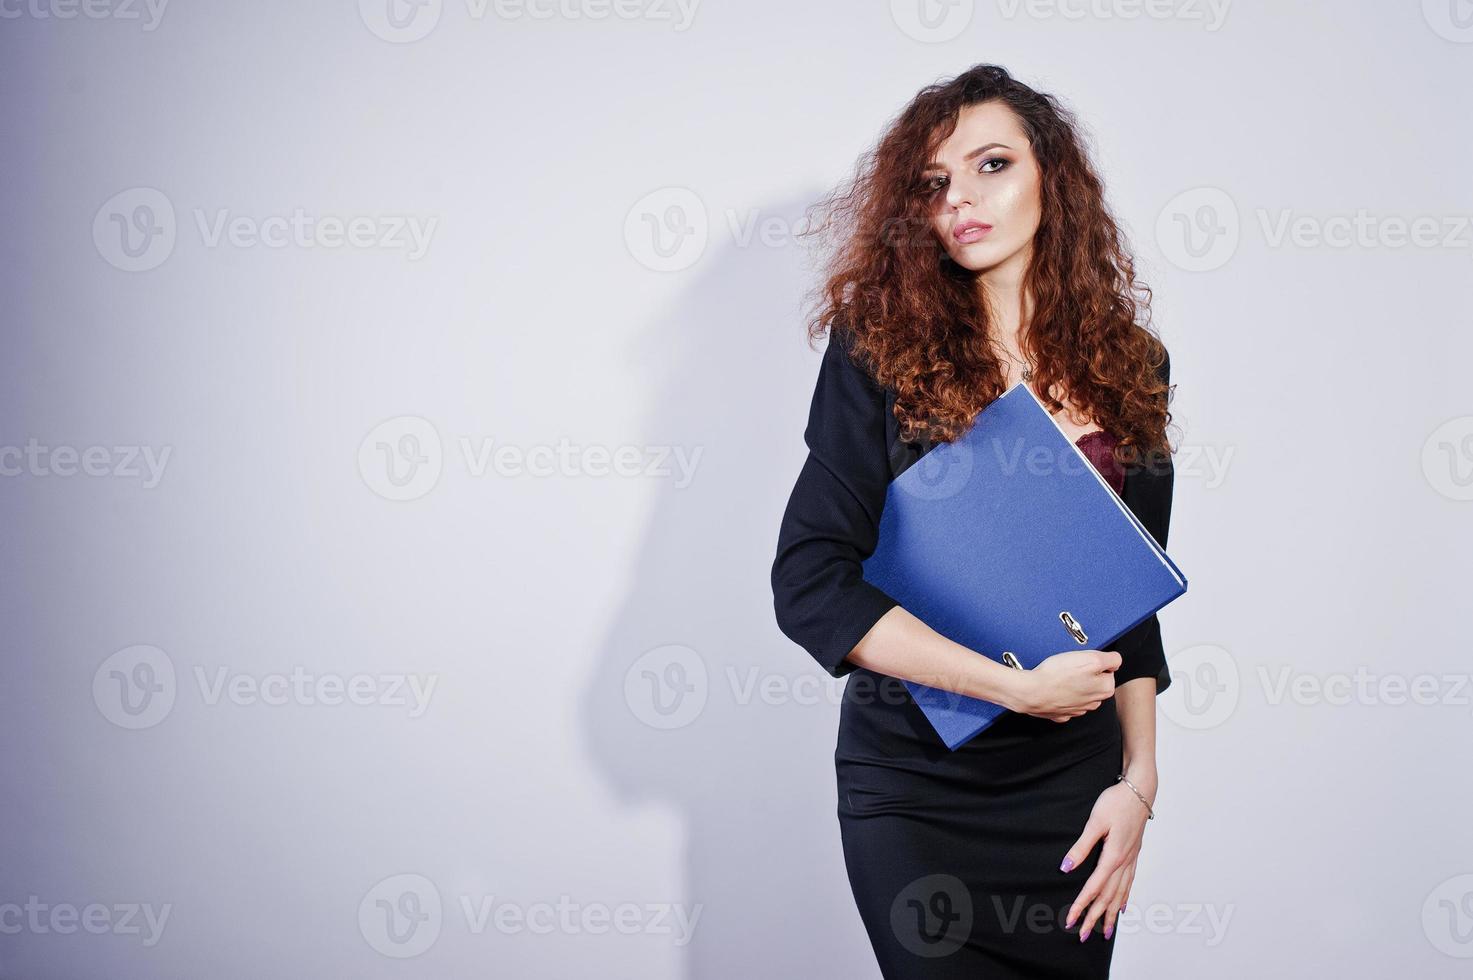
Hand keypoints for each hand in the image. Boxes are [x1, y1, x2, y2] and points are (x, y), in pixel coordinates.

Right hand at [1010, 649, 1118, 722]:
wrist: (1031, 692)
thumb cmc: (1057, 675)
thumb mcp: (1091, 658)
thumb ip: (1111, 659)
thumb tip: (1116, 661)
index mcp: (1104, 689)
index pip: (1108, 670)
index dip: (1094, 662)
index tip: (1082, 661)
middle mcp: (1093, 702)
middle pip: (1094, 682)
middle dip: (1085, 673)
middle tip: (1070, 667)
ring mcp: (1077, 710)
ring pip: (1080, 692)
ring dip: (1073, 684)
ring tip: (1060, 676)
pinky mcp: (1061, 712)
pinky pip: (1065, 701)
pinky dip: (1061, 695)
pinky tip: (1054, 688)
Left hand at [1058, 772, 1156, 941]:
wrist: (1140, 790)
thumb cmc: (1117, 802)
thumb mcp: (1095, 822)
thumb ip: (1081, 847)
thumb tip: (1066, 868)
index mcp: (1113, 856)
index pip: (1094, 887)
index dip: (1082, 905)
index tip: (1071, 920)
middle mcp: (1124, 862)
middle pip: (1108, 897)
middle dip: (1095, 917)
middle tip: (1083, 935)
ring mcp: (1131, 859)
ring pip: (1120, 893)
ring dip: (1111, 913)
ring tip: (1105, 931)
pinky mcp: (1134, 854)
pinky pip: (1129, 883)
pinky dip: (1124, 898)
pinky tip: (1122, 906)